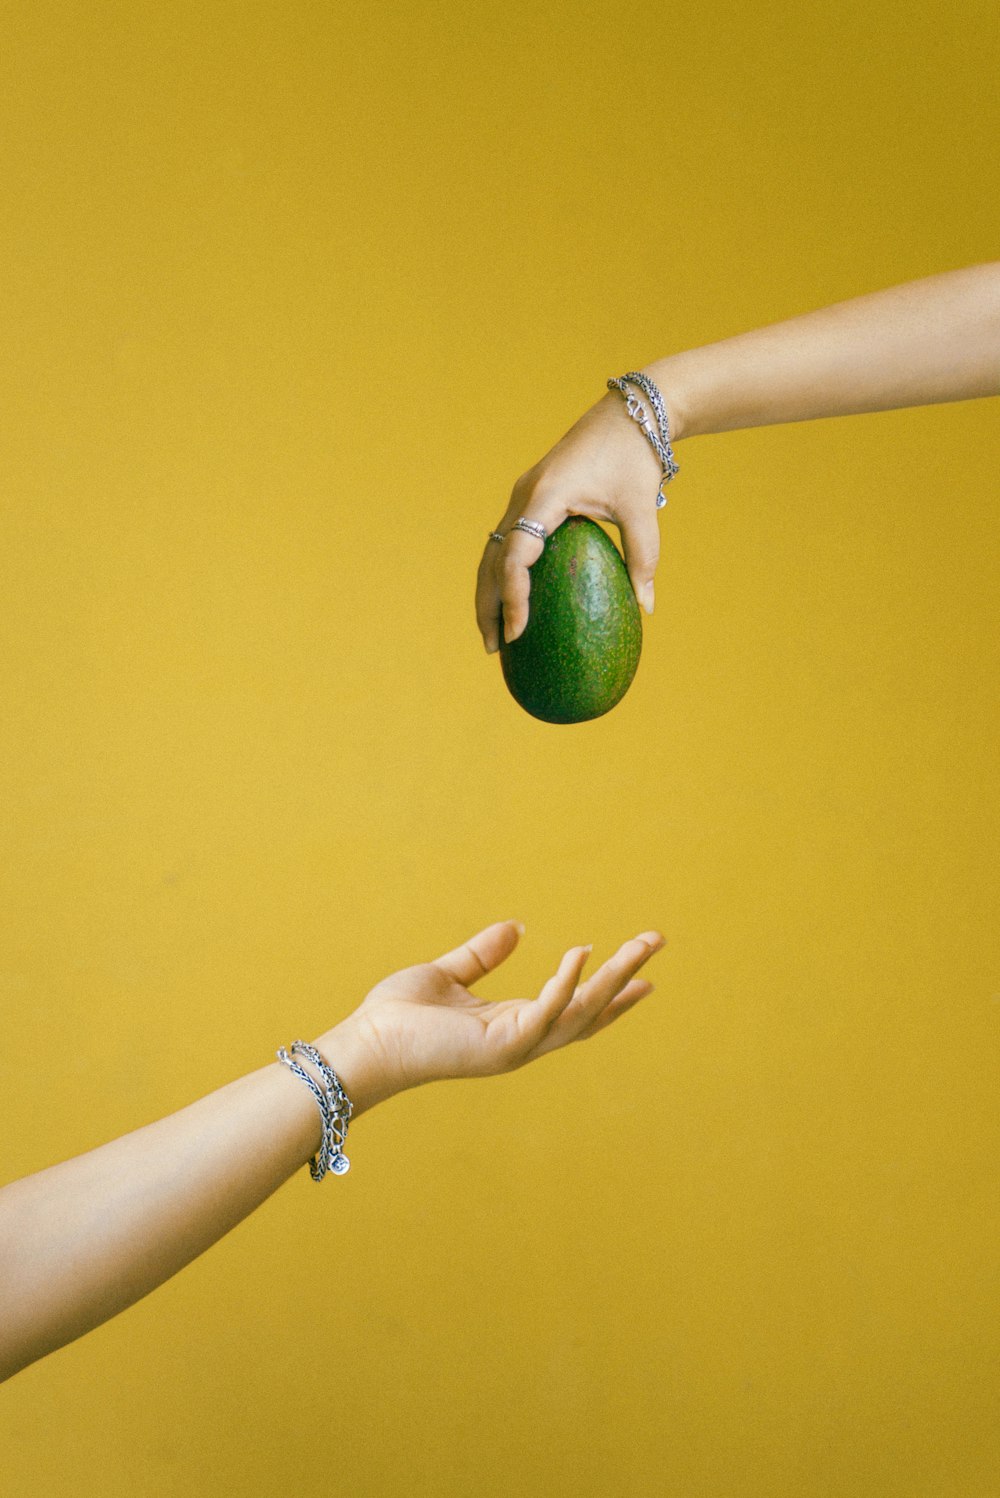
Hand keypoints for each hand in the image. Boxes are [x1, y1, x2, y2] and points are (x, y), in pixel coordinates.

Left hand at [317, 920, 662, 1112]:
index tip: (644, 972)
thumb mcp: (448, 974)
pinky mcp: (500, 1047)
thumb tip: (517, 928)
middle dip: (626, 978)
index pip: (573, 1008)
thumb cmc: (396, 1016)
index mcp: (512, 1024)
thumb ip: (483, 954)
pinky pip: (544, 1013)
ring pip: (580, 1013)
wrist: (364, 1044)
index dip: (610, 991)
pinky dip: (565, 984)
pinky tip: (581, 953)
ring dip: (614, 979)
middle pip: (590, 1010)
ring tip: (641, 945)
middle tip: (657, 942)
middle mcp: (522, 1040)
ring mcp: (515, 1047)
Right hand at [475, 390, 667, 652]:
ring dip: (490, 592)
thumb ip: (643, 558)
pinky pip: (508, 542)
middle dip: (488, 605)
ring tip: (496, 634)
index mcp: (546, 496)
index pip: (516, 555)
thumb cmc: (636, 459)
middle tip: (496, 647)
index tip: (519, 631)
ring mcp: (523, 496)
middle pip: (491, 558)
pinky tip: (513, 603)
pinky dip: (504, 574)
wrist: (628, 414)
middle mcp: (524, 496)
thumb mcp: (643, 510)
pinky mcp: (530, 499)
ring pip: (493, 551)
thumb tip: (647, 608)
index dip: (513, 596)